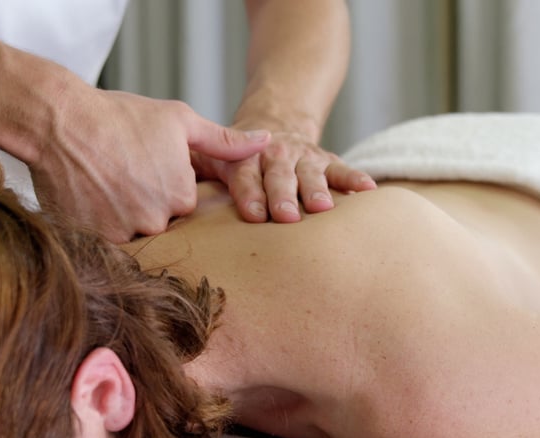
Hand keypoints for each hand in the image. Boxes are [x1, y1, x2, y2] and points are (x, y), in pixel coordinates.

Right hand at [28, 88, 269, 241]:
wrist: (59, 121)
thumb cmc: (119, 117)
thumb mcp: (178, 121)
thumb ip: (224, 140)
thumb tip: (266, 142)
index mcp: (183, 194)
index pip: (181, 205)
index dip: (160, 184)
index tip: (142, 165)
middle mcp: (159, 219)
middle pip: (157, 222)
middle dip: (141, 202)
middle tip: (119, 174)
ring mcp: (126, 231)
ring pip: (131, 233)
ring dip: (118, 215)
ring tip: (102, 184)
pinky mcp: (95, 240)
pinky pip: (105, 243)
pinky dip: (98, 224)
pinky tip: (89, 198)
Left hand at [192, 130, 375, 222]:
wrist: (273, 119)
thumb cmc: (236, 158)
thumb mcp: (211, 158)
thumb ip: (195, 176)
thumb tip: (171, 206)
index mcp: (242, 160)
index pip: (243, 176)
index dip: (249, 193)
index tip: (255, 214)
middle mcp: (273, 156)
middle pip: (277, 175)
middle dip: (282, 195)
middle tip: (286, 217)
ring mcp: (301, 156)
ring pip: (309, 172)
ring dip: (316, 189)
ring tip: (323, 208)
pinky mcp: (324, 158)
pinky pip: (340, 168)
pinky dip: (354, 178)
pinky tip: (368, 191)